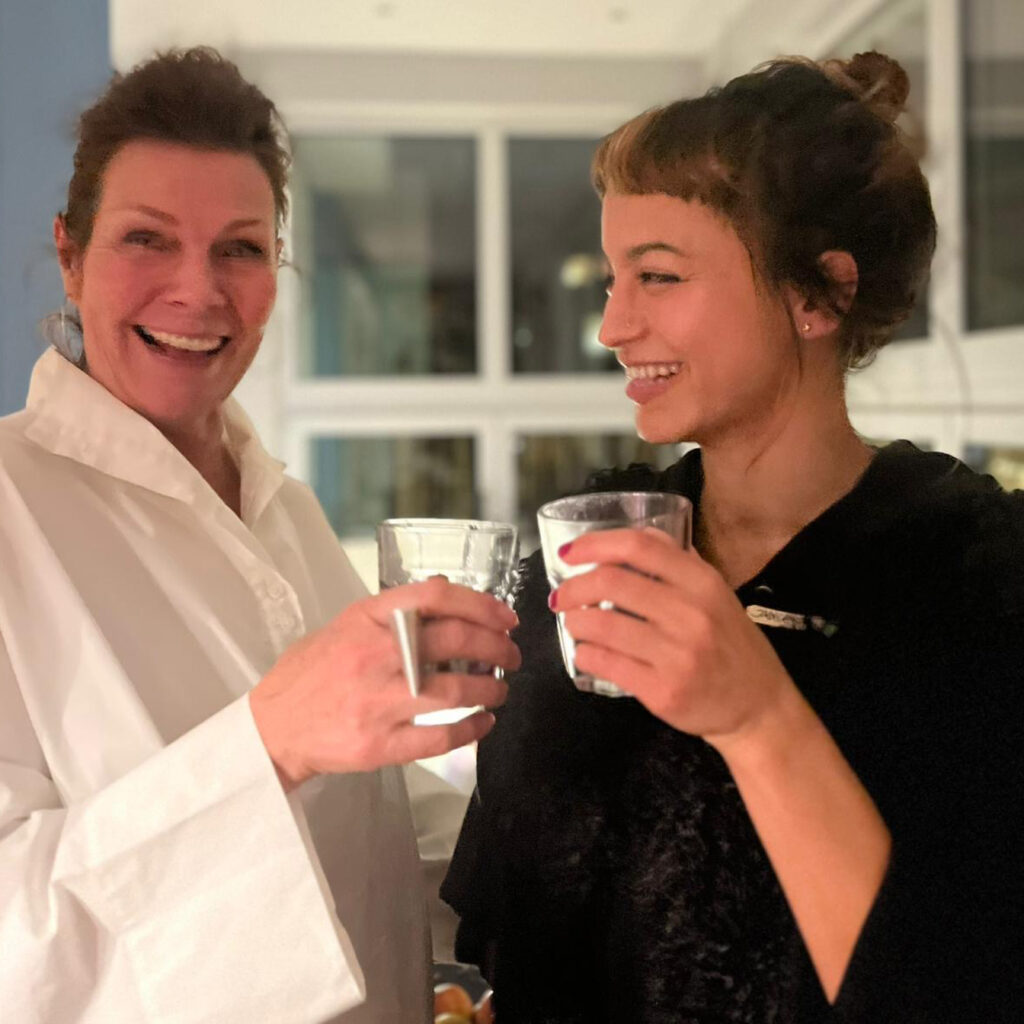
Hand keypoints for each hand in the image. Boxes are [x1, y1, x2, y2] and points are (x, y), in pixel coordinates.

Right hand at [250, 576, 519, 788]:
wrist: (272, 727)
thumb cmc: (311, 673)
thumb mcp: (346, 625)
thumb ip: (394, 610)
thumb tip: (444, 589)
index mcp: (366, 619)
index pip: (434, 597)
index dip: (480, 603)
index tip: (504, 616)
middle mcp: (372, 655)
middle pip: (454, 640)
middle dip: (496, 646)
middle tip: (511, 654)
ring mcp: (375, 702)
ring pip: (453, 691)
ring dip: (490, 689)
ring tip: (500, 688)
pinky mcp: (378, 744)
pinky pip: (438, 738)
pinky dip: (470, 730)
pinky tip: (483, 723)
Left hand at [553, 527, 794, 748]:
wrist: (758, 708)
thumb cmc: (732, 645)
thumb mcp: (718, 595)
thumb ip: (680, 565)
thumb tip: (636, 538)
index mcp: (703, 582)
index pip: (639, 547)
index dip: (595, 544)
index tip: (569, 553)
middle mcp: (691, 614)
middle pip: (612, 583)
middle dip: (574, 587)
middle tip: (561, 595)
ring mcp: (677, 654)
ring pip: (602, 625)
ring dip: (575, 621)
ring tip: (574, 623)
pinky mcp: (663, 691)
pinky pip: (606, 663)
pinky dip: (586, 653)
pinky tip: (587, 652)